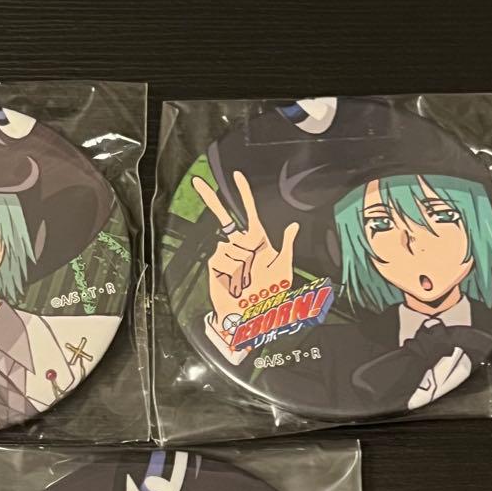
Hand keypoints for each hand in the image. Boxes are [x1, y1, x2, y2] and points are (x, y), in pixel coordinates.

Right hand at [192, 170, 298, 342]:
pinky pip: (223, 258)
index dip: (243, 193)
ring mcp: (226, 253)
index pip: (249, 211)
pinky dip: (232, 271)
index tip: (237, 175)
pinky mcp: (215, 264)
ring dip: (241, 264)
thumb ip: (287, 246)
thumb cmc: (268, 294)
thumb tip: (294, 225)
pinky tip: (235, 282)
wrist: (250, 314)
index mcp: (257, 241)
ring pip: (231, 245)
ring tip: (246, 280)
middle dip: (211, 199)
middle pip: (223, 216)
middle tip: (197, 182)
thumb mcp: (284, 269)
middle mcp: (239, 244)